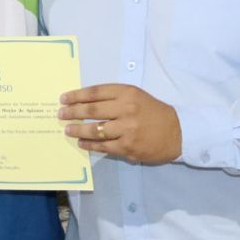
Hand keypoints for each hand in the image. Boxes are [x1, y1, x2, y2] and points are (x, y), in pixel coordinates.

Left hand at [59, 83, 182, 163]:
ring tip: (68, 130)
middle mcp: (126, 109)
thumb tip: (85, 102)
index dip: (77, 95)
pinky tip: (82, 143)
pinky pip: (103, 146)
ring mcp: (126, 129)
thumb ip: (114, 97)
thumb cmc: (154, 112)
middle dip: (72, 112)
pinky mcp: (127, 147)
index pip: (95, 93)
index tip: (64, 98)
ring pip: (94, 130)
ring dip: (77, 130)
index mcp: (128, 93)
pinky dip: (90, 144)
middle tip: (61, 114)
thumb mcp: (137, 96)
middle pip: (91, 110)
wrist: (177, 132)